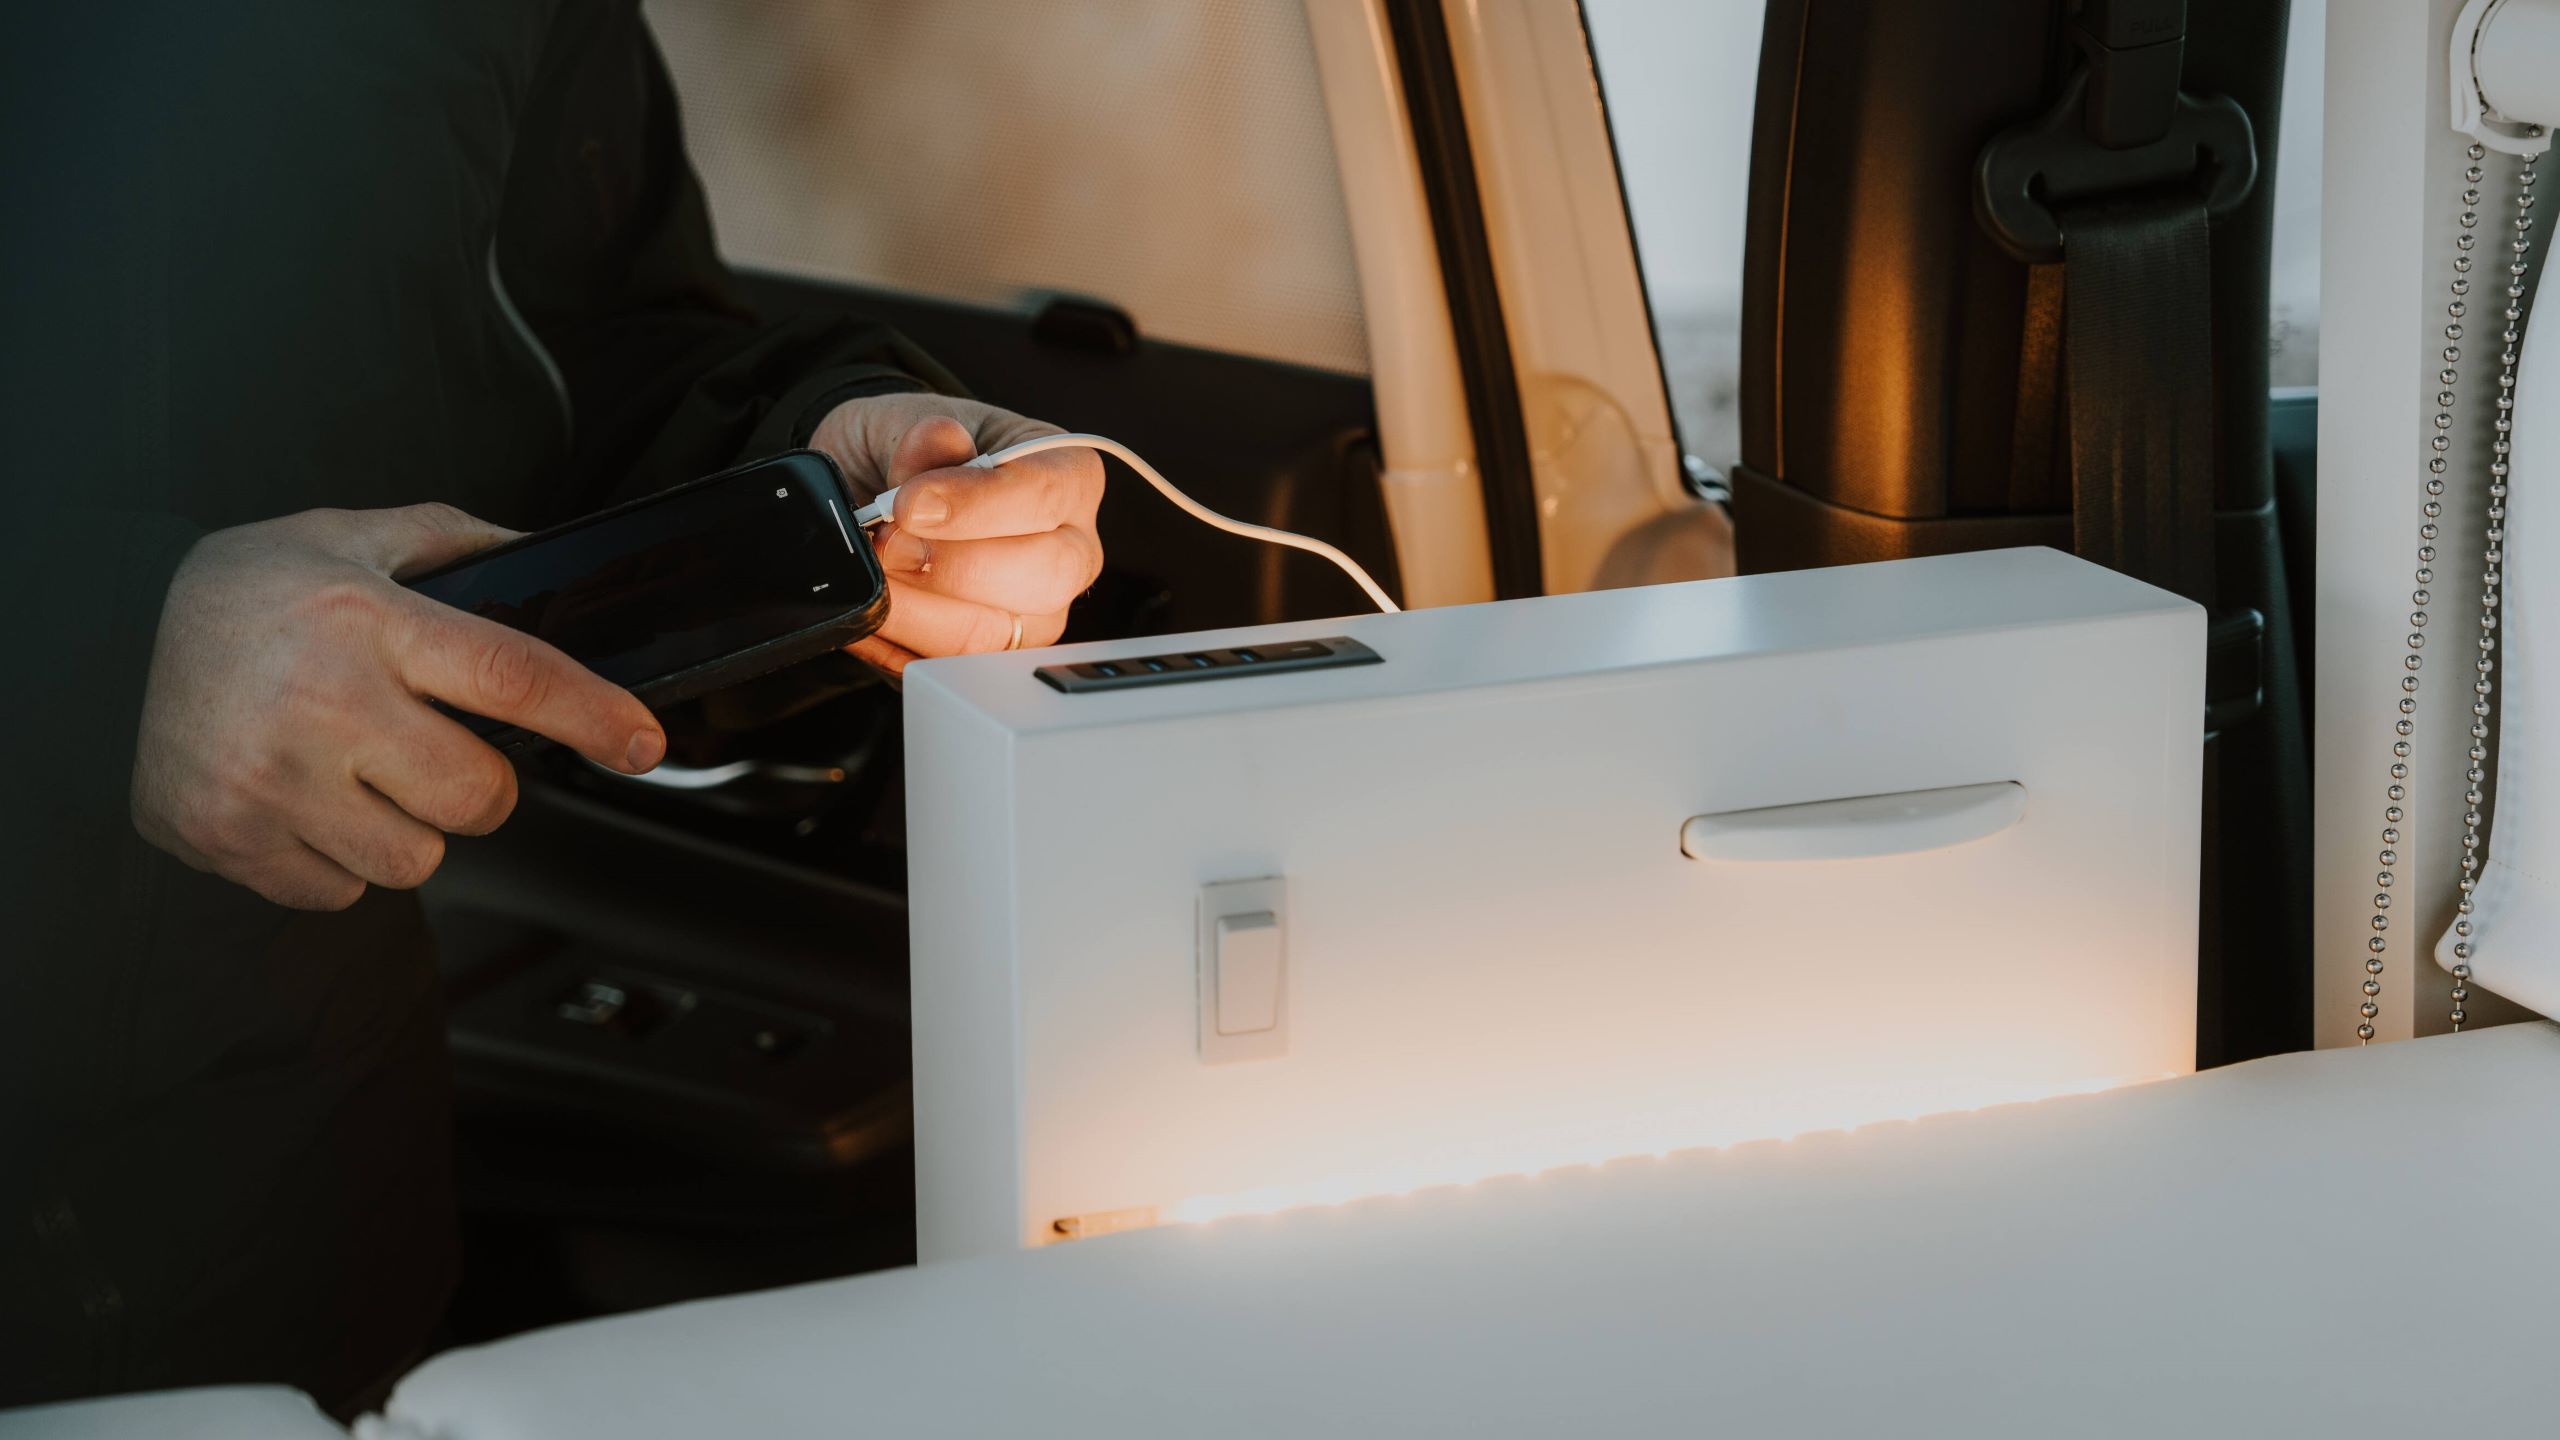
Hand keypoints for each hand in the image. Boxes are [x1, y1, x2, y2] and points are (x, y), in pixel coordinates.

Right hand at [131, 504, 666, 909]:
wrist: (107, 635)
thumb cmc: (248, 588)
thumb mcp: (349, 536)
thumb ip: (455, 543)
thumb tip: (550, 558)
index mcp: (367, 620)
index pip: (514, 676)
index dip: (594, 715)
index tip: (646, 745)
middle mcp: (321, 702)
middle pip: (479, 798)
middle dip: (479, 786)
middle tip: (429, 749)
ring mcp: (268, 780)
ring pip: (415, 858)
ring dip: (406, 827)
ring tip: (353, 770)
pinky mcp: (226, 838)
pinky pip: (342, 890)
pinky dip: (338, 857)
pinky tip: (302, 799)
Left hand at [808, 393, 1104, 676]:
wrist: (876, 491)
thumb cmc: (911, 455)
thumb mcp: (907, 420)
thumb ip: (924, 432)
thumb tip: (937, 444)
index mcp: (1069, 478)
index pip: (1046, 497)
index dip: (975, 506)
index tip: (909, 504)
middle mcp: (1070, 552)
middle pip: (1041, 577)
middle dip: (948, 566)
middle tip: (886, 541)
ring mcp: (1038, 614)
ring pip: (989, 634)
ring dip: (911, 610)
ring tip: (870, 573)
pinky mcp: (991, 658)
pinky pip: (944, 668)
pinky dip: (893, 641)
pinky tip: (871, 605)